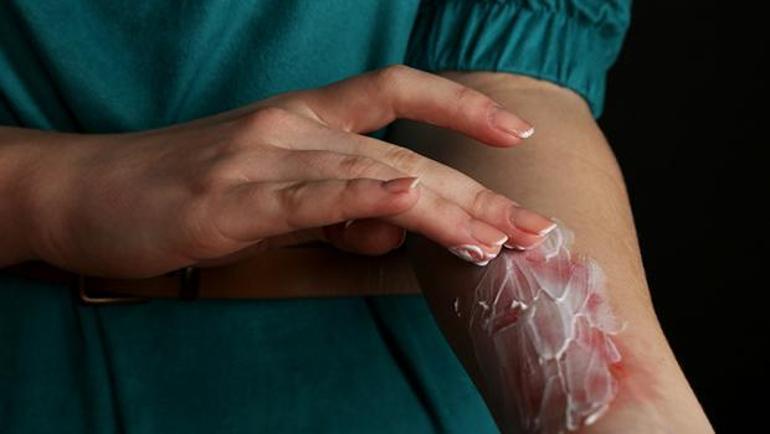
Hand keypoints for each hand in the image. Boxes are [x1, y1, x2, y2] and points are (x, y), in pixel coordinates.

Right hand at [16, 65, 554, 276]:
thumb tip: (399, 220)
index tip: (516, 130)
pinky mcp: (233, 199)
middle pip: (405, 150)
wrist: (86, 191)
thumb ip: (338, 202)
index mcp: (302, 116)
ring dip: (445, 208)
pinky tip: (412, 206)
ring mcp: (263, 157)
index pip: (396, 90)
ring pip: (373, 174)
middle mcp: (292, 126)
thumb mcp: (272, 191)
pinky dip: (367, 199)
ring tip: (501, 241)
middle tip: (536, 228)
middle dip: (478, 190)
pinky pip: (313, 195)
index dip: (460, 104)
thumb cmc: (181, 190)